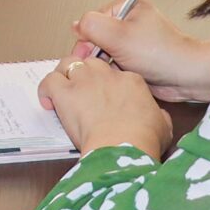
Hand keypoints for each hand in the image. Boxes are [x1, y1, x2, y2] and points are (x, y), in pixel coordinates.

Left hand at [37, 56, 170, 158]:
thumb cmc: (143, 138)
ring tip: (63, 89)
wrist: (123, 146)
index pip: (115, 71)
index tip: (104, 94)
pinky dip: (45, 89)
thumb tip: (158, 116)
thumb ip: (159, 115)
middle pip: (91, 62)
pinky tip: (48, 101)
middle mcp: (106, 74)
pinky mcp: (66, 93)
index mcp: (131, 80)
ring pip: (68, 63)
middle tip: (83, 89)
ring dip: (64, 74)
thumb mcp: (163, 125)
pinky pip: (49, 81)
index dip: (108, 82)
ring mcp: (85, 81)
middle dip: (86, 73)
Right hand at [68, 3, 209, 104]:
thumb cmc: (161, 53)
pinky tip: (122, 76)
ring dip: (106, 64)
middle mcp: (130, 21)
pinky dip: (115, 72)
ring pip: (104, 53)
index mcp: (127, 6)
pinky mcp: (137, 58)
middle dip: (97, 53)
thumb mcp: (119, 35)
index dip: (87, 38)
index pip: (93, 20)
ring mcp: (133, 40)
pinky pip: (115, 64)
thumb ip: (91, 25)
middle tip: (102, 65)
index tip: (87, 54)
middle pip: (97, 36)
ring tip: (116, 71)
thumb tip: (76, 25)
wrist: (187, 76)